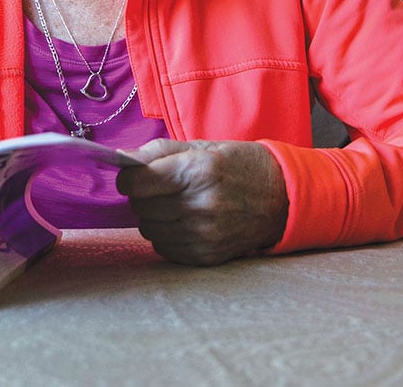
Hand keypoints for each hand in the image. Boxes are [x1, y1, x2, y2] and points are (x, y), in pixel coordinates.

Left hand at [116, 139, 288, 265]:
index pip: (136, 183)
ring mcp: (205, 235)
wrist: (281, 197)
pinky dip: (166, 234)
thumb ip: (158, 152)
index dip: (128, 177)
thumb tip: (121, 158)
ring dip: (153, 215)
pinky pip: (164, 247)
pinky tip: (184, 220)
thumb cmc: (237, 165)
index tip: (133, 174)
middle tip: (158, 186)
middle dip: (141, 195)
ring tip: (175, 203)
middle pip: (140, 206)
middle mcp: (201, 205)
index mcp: (197, 171)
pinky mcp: (207, 256)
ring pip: (148, 229)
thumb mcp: (200, 147)